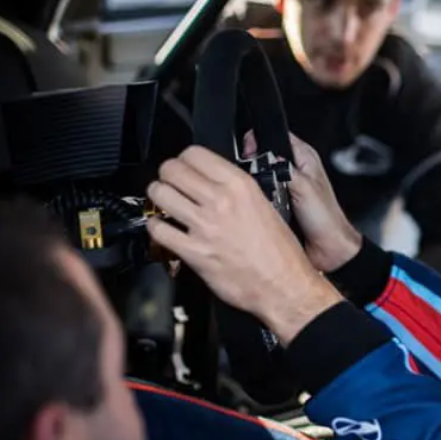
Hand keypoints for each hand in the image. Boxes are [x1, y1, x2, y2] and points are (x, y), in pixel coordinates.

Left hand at [145, 145, 341, 344]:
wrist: (284, 286)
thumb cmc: (280, 253)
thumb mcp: (266, 206)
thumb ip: (238, 191)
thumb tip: (214, 181)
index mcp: (241, 186)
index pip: (194, 153)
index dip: (184, 159)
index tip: (186, 168)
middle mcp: (221, 201)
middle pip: (171, 169)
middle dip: (167, 175)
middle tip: (171, 184)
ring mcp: (205, 226)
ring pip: (159, 193)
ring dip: (158, 197)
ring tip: (165, 204)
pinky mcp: (194, 252)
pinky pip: (158, 229)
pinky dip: (156, 227)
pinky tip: (165, 230)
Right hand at [244, 131, 361, 272]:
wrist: (329, 251)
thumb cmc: (327, 220)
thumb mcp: (305, 188)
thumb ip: (284, 169)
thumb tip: (266, 157)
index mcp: (304, 158)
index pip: (276, 135)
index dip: (259, 139)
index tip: (248, 149)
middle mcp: (293, 170)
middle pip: (263, 156)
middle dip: (252, 163)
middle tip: (249, 174)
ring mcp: (284, 187)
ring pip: (258, 177)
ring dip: (253, 184)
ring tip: (254, 193)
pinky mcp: (277, 204)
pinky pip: (259, 196)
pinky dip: (255, 200)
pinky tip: (254, 205)